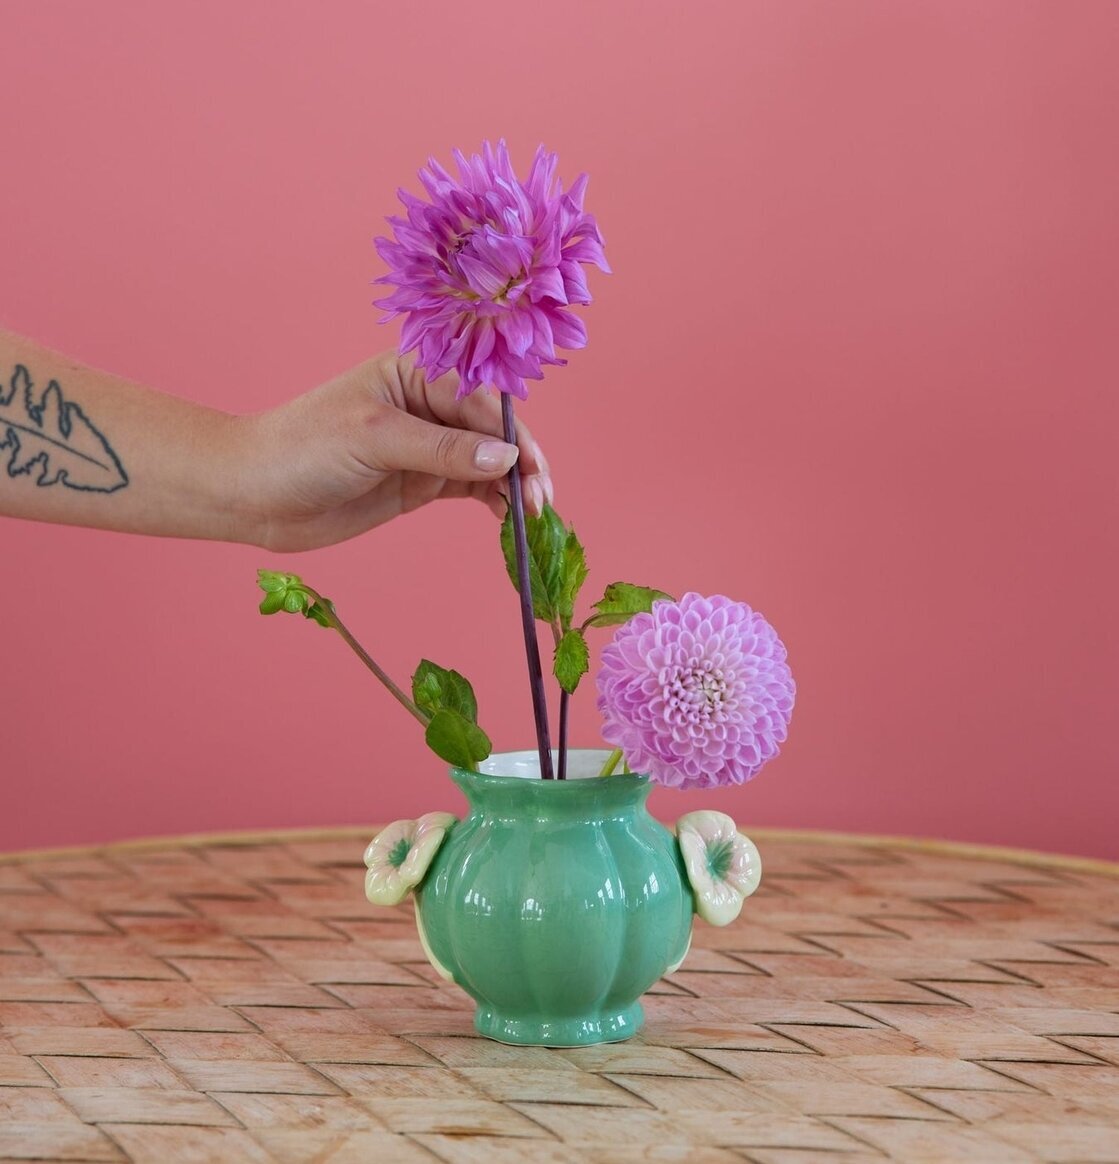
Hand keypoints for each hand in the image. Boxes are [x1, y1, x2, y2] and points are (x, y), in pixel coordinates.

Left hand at [236, 351, 551, 551]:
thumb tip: (505, 460)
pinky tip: (508, 517)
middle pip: (493, 430)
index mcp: (416, 372)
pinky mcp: (420, 482)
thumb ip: (443, 450)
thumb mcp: (375, 440)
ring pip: (487, 462)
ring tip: (532, 516)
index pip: (481, 398)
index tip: (531, 469)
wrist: (253, 496)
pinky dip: (494, 501)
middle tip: (540, 501)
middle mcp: (427, 405)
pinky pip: (471, 488)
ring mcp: (426, 446)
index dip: (512, 433)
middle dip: (521, 463)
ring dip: (513, 486)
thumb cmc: (302, 449)